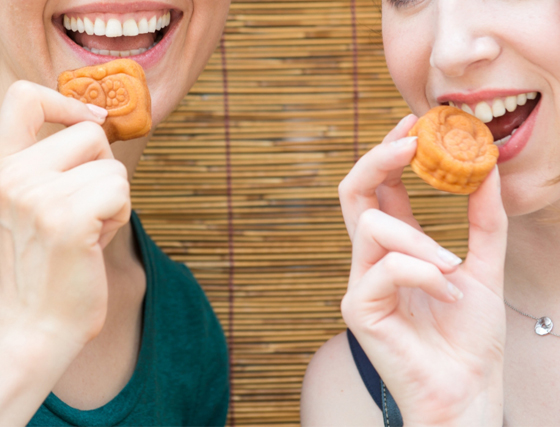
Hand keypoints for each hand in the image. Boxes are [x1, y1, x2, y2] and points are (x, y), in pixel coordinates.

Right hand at [0, 81, 131, 347]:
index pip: (24, 96)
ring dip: (114, 199)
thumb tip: (98, 121)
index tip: (89, 122)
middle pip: (90, 133)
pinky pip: (120, 192)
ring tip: (88, 231)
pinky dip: (119, 216)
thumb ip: (55, 162)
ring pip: (113, 168)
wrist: (35, 325)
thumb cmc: (49, 263)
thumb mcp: (34, 202)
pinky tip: (96, 241)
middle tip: (87, 209)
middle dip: (104, 168)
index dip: (66, 102)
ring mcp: (38, 196)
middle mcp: (13, 175)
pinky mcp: (67, 220)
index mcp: (0, 166)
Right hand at [339, 115, 506, 425]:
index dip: (390, 151)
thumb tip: (487, 167)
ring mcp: (360, 282)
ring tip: (454, 270)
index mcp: (396, 246)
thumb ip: (483, 219)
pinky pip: (386, 267)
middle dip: (378, 159)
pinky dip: (425, 274)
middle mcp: (371, 258)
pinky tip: (448, 295)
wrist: (466, 388)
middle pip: (352, 192)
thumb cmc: (469, 335)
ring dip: (421, 240)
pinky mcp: (358, 307)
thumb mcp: (484, 265)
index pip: (379, 188)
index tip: (416, 122)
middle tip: (411, 140)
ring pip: (372, 225)